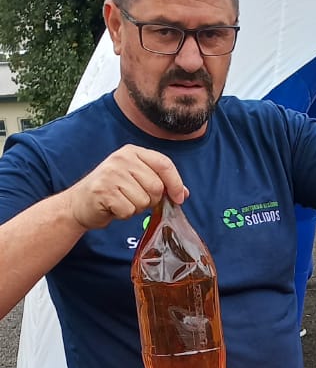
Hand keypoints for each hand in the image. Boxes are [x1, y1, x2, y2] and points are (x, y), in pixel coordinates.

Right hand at [66, 146, 187, 230]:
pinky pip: (129, 210)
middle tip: (135, 199)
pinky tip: (113, 207)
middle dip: (151, 200)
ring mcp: (111, 174)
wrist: (79, 204)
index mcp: (133, 152)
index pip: (164, 164)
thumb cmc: (112, 192)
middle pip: (156, 186)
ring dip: (136, 208)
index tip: (179, 198)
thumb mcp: (136, 180)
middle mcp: (122, 159)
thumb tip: (182, 193)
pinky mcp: (103, 191)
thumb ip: (159, 183)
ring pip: (144, 201)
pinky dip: (124, 214)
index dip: (176, 183)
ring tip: (122, 202)